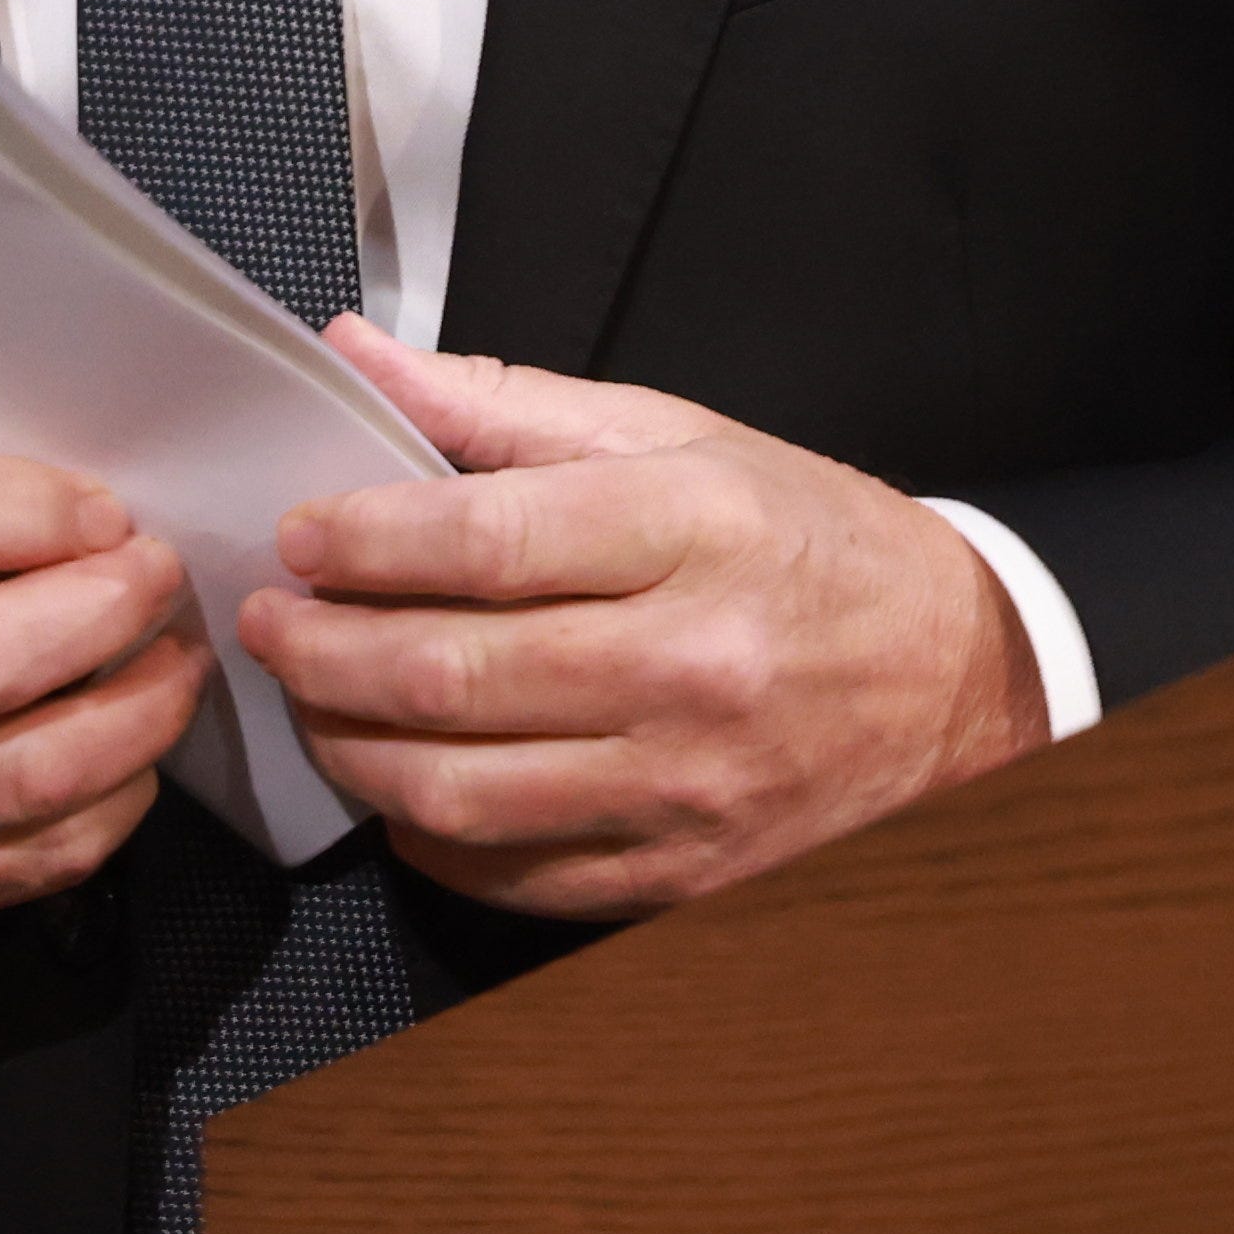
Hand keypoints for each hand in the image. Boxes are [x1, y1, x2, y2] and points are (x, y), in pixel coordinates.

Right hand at [0, 454, 206, 950]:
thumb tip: (67, 497)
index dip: (25, 511)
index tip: (99, 509)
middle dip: (101, 610)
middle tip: (157, 573)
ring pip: (24, 778)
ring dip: (135, 712)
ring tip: (175, 657)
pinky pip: (32, 861)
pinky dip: (113, 802)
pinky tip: (135, 751)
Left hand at [241, 325, 1047, 917]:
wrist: (964, 684)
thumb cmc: (812, 546)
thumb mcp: (682, 438)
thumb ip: (508, 407)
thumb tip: (361, 358)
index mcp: (693, 530)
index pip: (485, 539)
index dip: (363, 540)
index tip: (298, 534)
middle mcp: (691, 665)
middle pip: (453, 674)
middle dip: (323, 649)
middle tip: (269, 621)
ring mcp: (687, 785)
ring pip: (461, 792)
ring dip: (353, 746)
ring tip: (314, 698)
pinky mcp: (684, 874)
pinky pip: (512, 875)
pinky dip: (427, 836)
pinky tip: (401, 783)